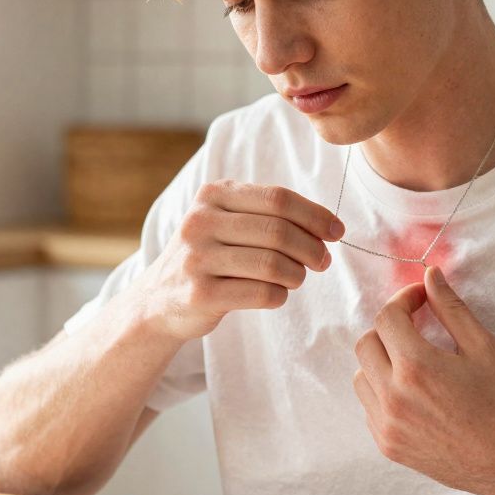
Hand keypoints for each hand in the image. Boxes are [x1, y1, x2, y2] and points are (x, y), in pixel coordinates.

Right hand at [138, 179, 344, 341]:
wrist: (158, 299)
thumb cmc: (209, 257)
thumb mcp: (225, 221)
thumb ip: (267, 215)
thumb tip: (327, 226)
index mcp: (212, 195)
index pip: (278, 198)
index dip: (315, 215)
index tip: (336, 232)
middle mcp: (201, 222)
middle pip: (278, 231)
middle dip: (312, 248)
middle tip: (323, 261)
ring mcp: (198, 259)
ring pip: (272, 264)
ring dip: (296, 274)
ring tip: (296, 278)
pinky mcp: (200, 294)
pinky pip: (260, 293)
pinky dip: (279, 295)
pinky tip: (275, 294)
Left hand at [352, 265, 494, 494]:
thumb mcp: (484, 348)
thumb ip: (451, 308)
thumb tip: (430, 275)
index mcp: (416, 366)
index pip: (387, 318)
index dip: (403, 301)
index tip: (420, 300)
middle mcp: (393, 396)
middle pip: (366, 344)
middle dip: (389, 329)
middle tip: (416, 329)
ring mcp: (387, 425)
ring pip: (362, 377)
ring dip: (381, 362)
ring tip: (414, 363)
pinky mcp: (388, 446)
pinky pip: (369, 408)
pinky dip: (382, 393)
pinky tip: (414, 395)